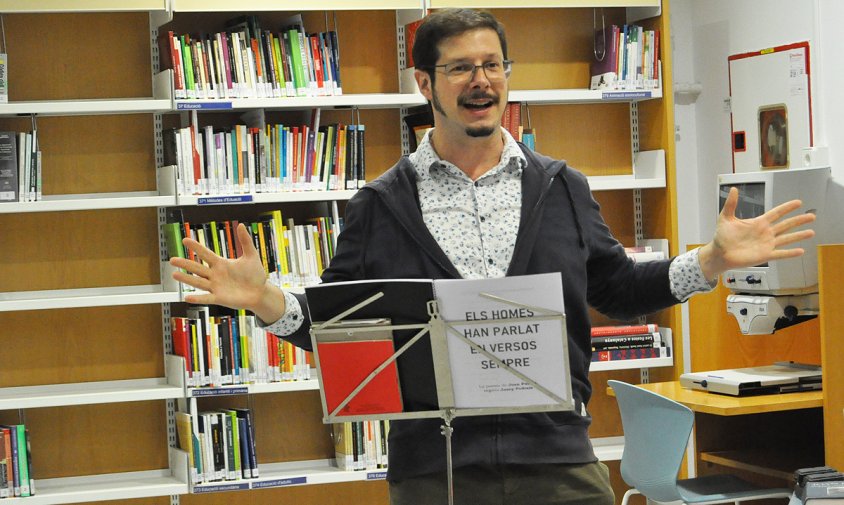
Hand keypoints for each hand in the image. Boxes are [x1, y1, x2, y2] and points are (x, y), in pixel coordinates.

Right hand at [169, 223, 286, 321]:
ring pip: (198, 282)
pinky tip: (187, 297)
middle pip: (197, 268)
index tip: (185, 240)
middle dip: (185, 264)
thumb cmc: (255, 275)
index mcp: (221, 264)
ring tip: (174, 274)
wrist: (261, 292)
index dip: (196, 247)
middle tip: (172, 260)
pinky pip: (207, 298)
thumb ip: (245, 241)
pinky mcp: (220, 298)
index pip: (206, 254)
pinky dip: (197, 298)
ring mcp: (216, 287)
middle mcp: (215, 275)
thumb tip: (241, 224)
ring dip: (187, 279)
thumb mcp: (251, 256)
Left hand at [698, 187, 815, 280]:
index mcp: (758, 223)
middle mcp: (765, 233)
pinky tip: (800, 251)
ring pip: (786, 239)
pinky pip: (780, 254)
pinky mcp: (764, 255)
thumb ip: (731, 204)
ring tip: (811, 232)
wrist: (719, 253)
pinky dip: (790, 253)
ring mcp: (766, 244)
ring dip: (799, 236)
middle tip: (812, 216)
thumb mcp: (726, 218)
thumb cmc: (722, 237)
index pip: (776, 213)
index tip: (798, 202)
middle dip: (799, 220)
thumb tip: (734, 189)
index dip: (787, 208)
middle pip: (786, 225)